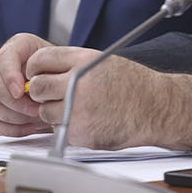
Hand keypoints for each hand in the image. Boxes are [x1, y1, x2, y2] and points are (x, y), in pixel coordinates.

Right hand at [0, 32, 52, 135]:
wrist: (57, 81)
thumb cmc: (58, 71)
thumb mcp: (59, 64)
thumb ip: (49, 72)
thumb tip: (39, 90)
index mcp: (17, 46)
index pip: (4, 58)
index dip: (10, 77)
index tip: (21, 92)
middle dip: (14, 101)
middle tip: (36, 110)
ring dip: (14, 116)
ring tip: (36, 118)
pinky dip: (9, 128)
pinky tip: (28, 127)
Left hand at [23, 48, 191, 150]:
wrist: (156, 109)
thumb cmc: (132, 85)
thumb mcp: (102, 62)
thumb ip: (72, 64)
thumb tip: (39, 73)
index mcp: (83, 61)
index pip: (39, 60)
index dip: (35, 69)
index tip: (38, 75)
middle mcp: (78, 83)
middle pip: (37, 87)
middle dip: (42, 93)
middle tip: (55, 95)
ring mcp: (77, 109)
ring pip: (45, 112)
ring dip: (55, 113)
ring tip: (77, 109)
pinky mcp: (79, 132)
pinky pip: (59, 130)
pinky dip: (68, 128)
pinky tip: (87, 121)